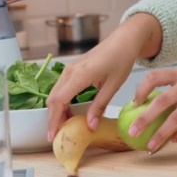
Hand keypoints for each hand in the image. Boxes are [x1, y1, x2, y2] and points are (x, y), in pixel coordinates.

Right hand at [45, 13, 162, 141]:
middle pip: (53, 99)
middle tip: (58, 136)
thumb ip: (100, 106)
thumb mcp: (113, 85)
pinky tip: (71, 112)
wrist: (124, 40)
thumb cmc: (121, 59)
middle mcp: (70, 71)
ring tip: (65, 127)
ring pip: (55, 94)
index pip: (59, 101)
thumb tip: (90, 127)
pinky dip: (62, 102)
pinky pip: (61, 89)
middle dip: (53, 119)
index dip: (53, 121)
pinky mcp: (72, 69)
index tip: (52, 137)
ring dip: (57, 111)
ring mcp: (69, 69)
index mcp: (79, 75)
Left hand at [129, 49, 176, 151]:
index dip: (141, 90)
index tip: (134, 104)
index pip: (154, 77)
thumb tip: (160, 103)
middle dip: (144, 118)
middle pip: (160, 100)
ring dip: (161, 133)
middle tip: (132, 131)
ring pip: (175, 117)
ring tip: (151, 145)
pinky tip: (175, 140)